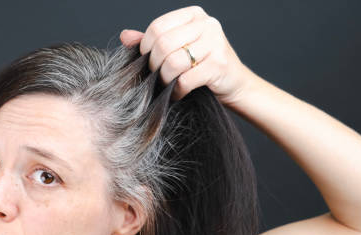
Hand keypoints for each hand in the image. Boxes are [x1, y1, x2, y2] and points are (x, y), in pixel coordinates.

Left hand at [119, 5, 255, 104]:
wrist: (235, 84)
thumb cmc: (202, 66)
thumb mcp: (177, 49)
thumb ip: (152, 42)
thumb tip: (125, 36)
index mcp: (193, 15)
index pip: (157, 27)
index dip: (146, 48)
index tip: (149, 63)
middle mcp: (207, 24)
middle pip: (163, 44)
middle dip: (155, 66)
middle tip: (156, 78)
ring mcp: (215, 43)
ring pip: (173, 62)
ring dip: (165, 79)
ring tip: (167, 85)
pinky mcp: (219, 64)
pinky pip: (186, 79)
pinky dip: (177, 91)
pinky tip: (178, 93)